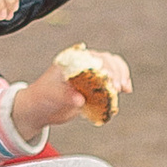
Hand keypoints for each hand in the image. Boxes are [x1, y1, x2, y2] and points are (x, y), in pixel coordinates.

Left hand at [12, 46, 133, 133]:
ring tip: (125, 88)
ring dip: (121, 76)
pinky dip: (119, 85)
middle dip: (116, 72)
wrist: (40, 109)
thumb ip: (65, 96)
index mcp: (72, 60)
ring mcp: (89, 76)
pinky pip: (110, 83)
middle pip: (106, 60)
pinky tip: (125, 91)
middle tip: (118, 87)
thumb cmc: (42, 97)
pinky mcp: (94, 88)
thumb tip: (80, 99)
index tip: (111, 79)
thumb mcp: (51, 96)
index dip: (105, 66)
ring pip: (111, 68)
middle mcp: (83, 65)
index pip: (93, 57)